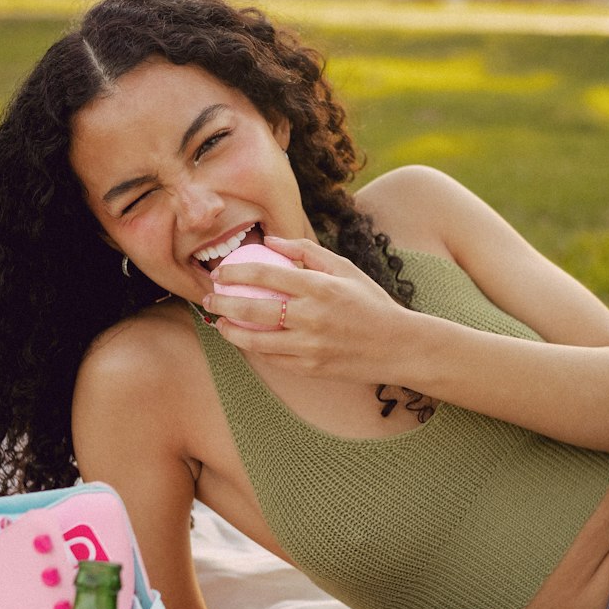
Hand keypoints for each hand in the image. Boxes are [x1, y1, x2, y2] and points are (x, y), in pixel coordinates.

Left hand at [204, 236, 409, 380]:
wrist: (398, 346)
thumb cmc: (370, 302)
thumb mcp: (345, 268)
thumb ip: (306, 251)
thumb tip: (270, 239)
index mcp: (320, 287)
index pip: (266, 274)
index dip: (236, 271)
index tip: (220, 272)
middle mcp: (312, 317)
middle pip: (253, 309)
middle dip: (223, 303)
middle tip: (209, 298)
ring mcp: (310, 346)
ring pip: (257, 341)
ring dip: (231, 331)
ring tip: (219, 324)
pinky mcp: (311, 369)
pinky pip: (273, 359)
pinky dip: (254, 349)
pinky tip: (244, 341)